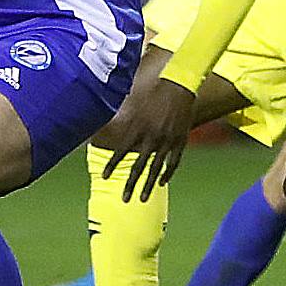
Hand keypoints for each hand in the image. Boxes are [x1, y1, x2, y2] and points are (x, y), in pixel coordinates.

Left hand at [95, 77, 196, 202]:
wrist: (179, 86)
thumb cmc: (154, 93)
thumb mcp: (136, 104)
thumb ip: (125, 119)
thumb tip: (110, 126)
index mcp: (138, 127)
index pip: (121, 151)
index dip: (112, 165)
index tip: (104, 177)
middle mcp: (152, 137)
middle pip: (138, 165)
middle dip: (130, 184)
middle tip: (124, 199)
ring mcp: (167, 141)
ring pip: (156, 168)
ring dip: (148, 185)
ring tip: (143, 198)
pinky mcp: (180, 141)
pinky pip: (173, 162)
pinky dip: (167, 174)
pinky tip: (161, 182)